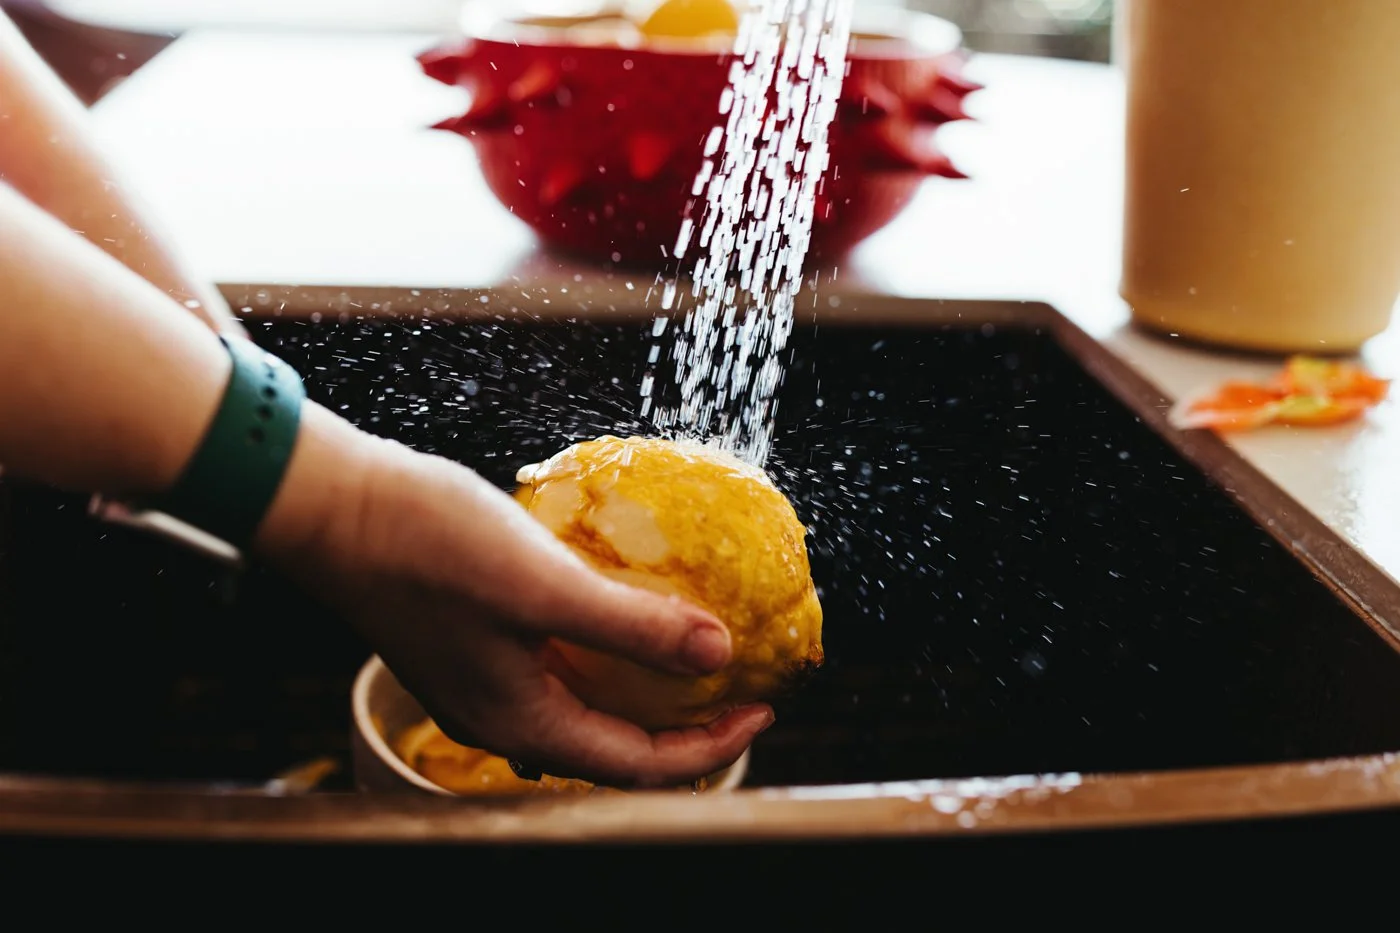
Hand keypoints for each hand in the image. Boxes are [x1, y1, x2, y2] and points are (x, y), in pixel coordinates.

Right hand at [268, 413, 773, 788]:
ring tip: (694, 652)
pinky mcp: (474, 641)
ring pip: (587, 707)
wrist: (333, 507)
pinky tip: (625, 611)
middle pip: (615, 747)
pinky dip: (606, 653)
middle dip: (684, 725)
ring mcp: (484, 681)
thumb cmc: (428, 544)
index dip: (710, 746)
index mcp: (520, 722)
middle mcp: (502, 717)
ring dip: (646, 689)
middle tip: (737, 688)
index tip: (763, 706)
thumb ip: (632, 627)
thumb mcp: (542, 586)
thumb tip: (720, 654)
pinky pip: (560, 667)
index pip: (638, 765)